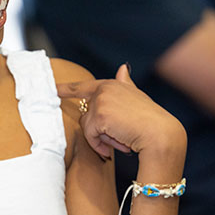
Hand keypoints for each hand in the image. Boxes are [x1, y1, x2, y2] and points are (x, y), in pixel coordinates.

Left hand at [57, 64, 184, 159]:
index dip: (66, 89)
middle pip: (86, 115)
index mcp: (113, 84)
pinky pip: (91, 136)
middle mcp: (105, 89)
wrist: (161, 135)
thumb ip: (125, 85)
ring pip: (87, 127)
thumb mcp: (137, 99)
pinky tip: (116, 147)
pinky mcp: (100, 116)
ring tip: (121, 141)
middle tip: (120, 138)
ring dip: (101, 139)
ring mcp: (101, 101)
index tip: (52, 89)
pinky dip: (100, 145)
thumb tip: (122, 67)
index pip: (84, 87)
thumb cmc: (152, 120)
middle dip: (99, 131)